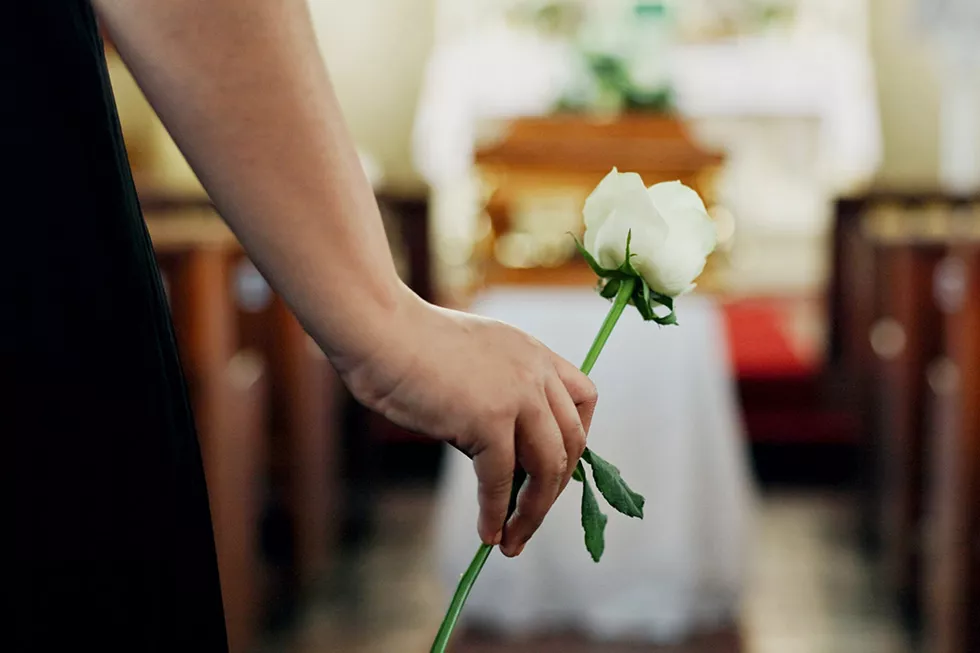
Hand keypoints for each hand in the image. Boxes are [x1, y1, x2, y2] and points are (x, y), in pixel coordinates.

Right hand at [341, 293, 597, 556]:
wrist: (378, 330)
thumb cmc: (406, 344)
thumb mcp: (472, 361)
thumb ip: (495, 396)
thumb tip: (500, 458)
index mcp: (533, 353)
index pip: (584, 399)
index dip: (576, 440)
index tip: (556, 469)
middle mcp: (535, 372)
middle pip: (573, 442)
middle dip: (555, 488)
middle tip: (529, 516)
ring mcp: (517, 395)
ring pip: (548, 467)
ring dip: (533, 512)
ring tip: (513, 540)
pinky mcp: (488, 419)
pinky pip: (501, 480)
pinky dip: (496, 513)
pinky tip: (488, 533)